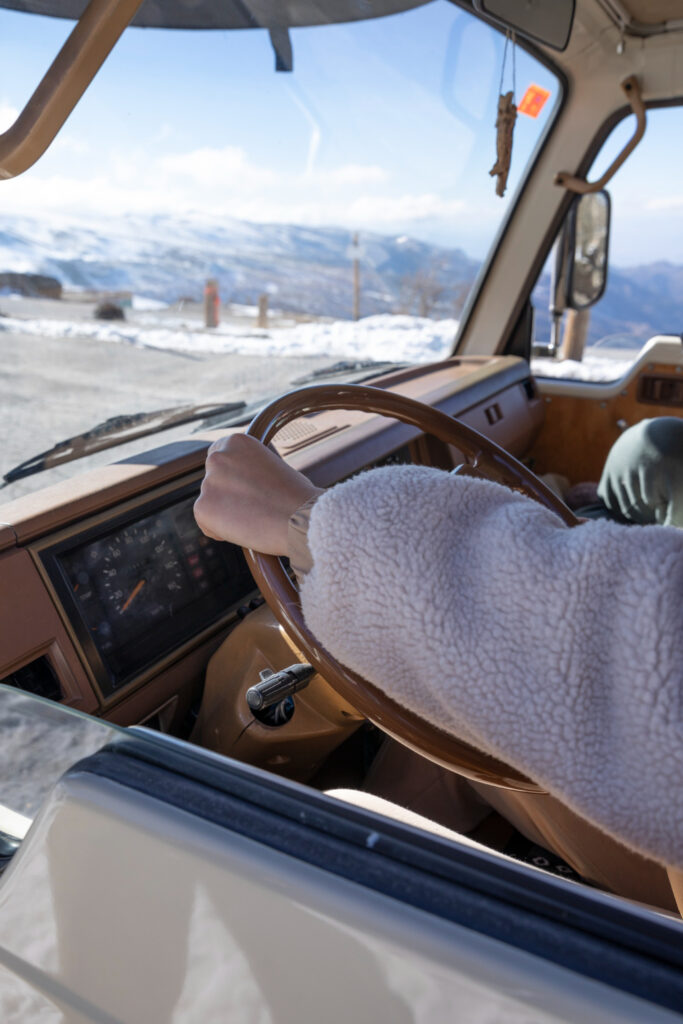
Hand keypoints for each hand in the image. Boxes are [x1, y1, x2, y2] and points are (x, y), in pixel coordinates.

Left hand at [194, 433, 321, 554]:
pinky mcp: (202, 508)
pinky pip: (206, 523)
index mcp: (236, 442)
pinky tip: (246, 530)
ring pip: (210, 504)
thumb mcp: (273, 467)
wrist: (301, 518)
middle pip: (213, 482)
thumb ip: (251, 470)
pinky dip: (221, 532)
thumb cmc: (297, 497)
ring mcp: (208, 482)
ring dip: (226, 514)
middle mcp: (217, 457)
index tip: (245, 490)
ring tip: (255, 520)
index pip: (220, 459)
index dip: (232, 479)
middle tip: (252, 509)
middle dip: (227, 497)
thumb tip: (246, 482)